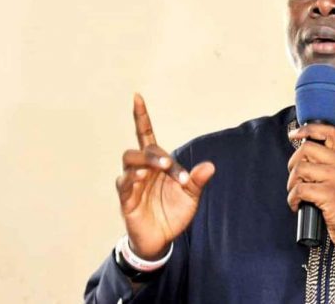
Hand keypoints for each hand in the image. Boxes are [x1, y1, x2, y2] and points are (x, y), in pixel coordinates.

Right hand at [115, 93, 215, 259]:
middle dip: (154, 153)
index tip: (137, 96)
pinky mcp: (126, 200)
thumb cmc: (174, 212)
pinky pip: (123, 184)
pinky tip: (139, 178)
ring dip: (143, 161)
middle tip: (168, 165)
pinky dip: (130, 179)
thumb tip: (210, 166)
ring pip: (129, 161)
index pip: (146, 135)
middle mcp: (143, 169)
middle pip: (140, 149)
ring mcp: (132, 183)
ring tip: (155, 169)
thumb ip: (197, 180)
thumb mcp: (191, 196)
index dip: (141, 117)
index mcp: (157, 163)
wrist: (162, 239)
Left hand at [287, 124, 334, 281]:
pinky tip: (297, 206)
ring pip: (300, 168)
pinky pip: (299, 189)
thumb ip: (333, 166)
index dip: (307, 129)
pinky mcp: (329, 194)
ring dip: (291, 184)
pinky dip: (293, 199)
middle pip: (306, 149)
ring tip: (297, 195)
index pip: (328, 131)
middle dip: (293, 164)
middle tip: (295, 179)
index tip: (294, 135)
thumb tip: (304, 158)